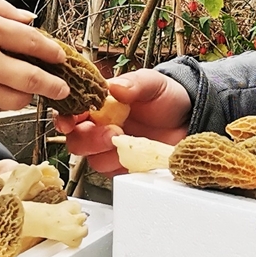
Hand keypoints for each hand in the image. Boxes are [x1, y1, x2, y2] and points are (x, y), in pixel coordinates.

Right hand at [0, 0, 68, 116]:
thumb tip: (29, 19)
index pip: (34, 42)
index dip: (52, 52)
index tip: (60, 56)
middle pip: (34, 78)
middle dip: (55, 85)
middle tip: (63, 87)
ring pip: (18, 100)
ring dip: (29, 96)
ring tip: (30, 90)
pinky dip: (3, 102)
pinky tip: (0, 92)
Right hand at [54, 68, 190, 175]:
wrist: (190, 119)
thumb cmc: (167, 97)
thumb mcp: (153, 83)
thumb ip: (134, 83)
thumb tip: (115, 87)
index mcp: (100, 105)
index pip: (72, 112)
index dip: (65, 117)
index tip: (68, 121)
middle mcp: (101, 128)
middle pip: (76, 140)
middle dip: (88, 138)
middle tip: (110, 132)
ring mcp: (112, 149)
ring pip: (93, 159)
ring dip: (105, 153)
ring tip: (124, 141)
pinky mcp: (125, 166)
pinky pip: (114, 173)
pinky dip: (122, 165)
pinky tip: (136, 154)